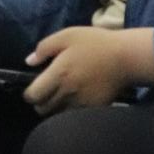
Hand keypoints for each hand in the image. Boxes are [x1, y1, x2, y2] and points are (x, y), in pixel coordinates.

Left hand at [24, 26, 138, 114]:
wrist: (124, 58)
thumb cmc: (94, 43)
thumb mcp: (67, 35)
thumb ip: (44, 48)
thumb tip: (29, 61)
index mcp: (59, 74)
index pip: (33, 96)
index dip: (29, 94)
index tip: (32, 88)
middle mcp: (67, 93)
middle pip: (43, 109)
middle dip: (40, 102)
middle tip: (45, 92)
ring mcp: (81, 104)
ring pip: (57, 116)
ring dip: (54, 109)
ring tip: (59, 97)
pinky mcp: (93, 110)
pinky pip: (73, 118)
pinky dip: (69, 113)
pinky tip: (73, 100)